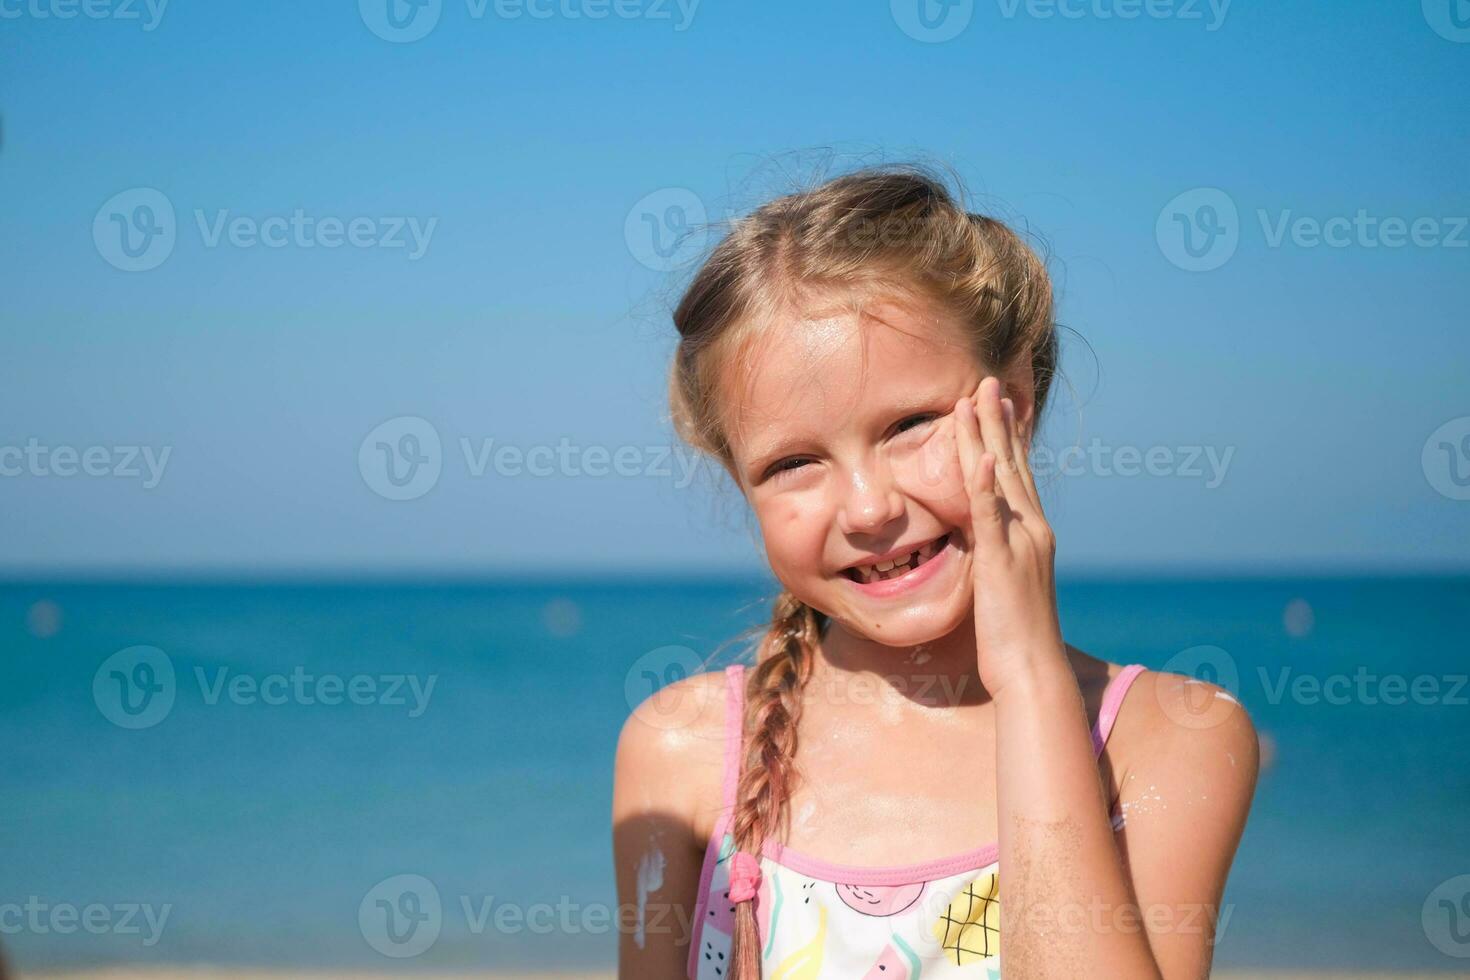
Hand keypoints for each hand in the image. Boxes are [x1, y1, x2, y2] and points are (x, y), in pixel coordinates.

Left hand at [953, 375, 1065, 694]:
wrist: (1031, 670)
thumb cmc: (1014, 637)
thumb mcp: (1003, 584)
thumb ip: (996, 554)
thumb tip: (982, 538)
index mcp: (1033, 534)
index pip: (1018, 473)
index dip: (1008, 436)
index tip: (999, 404)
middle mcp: (1033, 530)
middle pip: (1012, 462)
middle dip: (997, 420)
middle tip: (986, 382)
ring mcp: (1019, 543)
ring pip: (999, 476)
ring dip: (985, 434)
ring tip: (974, 397)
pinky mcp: (1001, 560)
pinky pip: (991, 514)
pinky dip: (985, 483)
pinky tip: (981, 454)